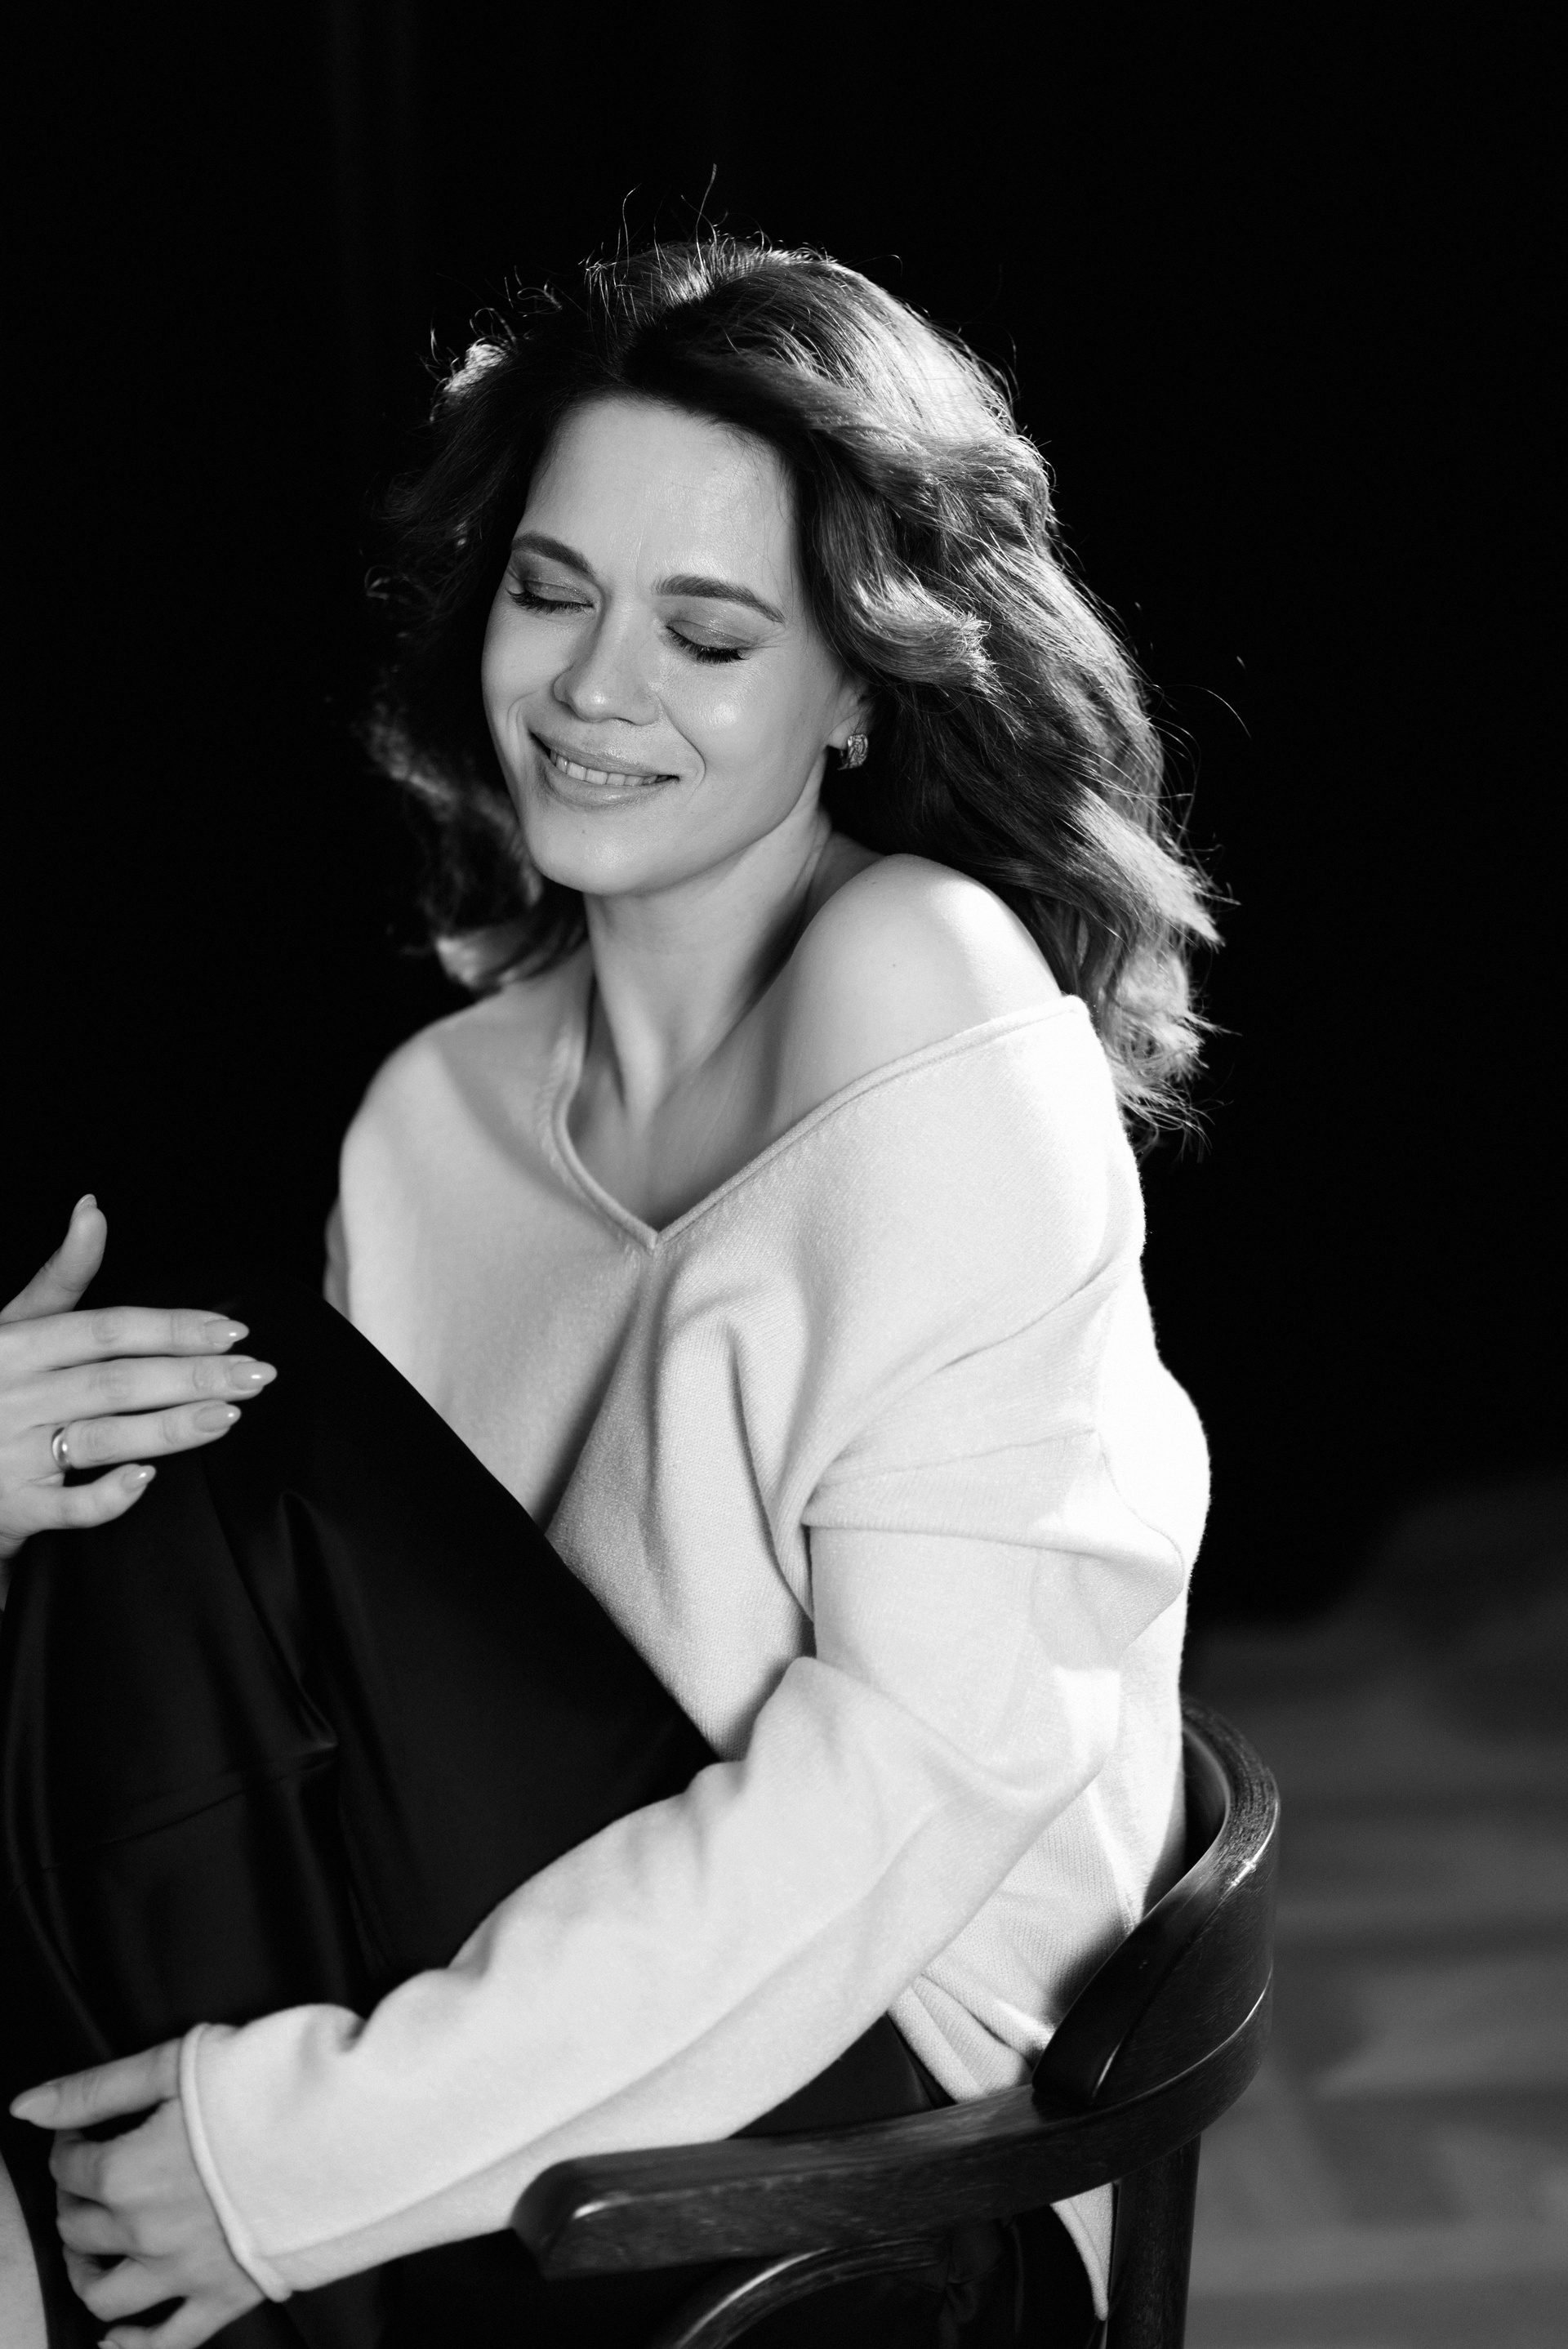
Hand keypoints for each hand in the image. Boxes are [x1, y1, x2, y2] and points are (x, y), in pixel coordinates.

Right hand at [0, 1198, 276, 1567]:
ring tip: (228, 1414)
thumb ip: (61, 1274)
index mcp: (18, 1345)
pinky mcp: (15, 1506)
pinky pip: (68, 1507)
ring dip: (170, 1426)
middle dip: (193, 1376)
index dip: (173, 1329)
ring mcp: (13, 1452)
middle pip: (117, 1381)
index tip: (233, 1330)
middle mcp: (16, 1395)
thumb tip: (93, 1208)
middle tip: (256, 1373)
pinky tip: (146, 1479)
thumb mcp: (14, 1325)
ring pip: (103, 1437)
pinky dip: (107, 1496)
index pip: (108, 1330)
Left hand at [10, 2041, 263, 2347]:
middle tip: (95, 2176)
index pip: (70, 2166)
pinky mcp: (223, 2296)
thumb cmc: (267, 2083)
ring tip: (95, 2249)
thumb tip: (27, 2108)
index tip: (87, 2132)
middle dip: (76, 2199)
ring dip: (86, 2272)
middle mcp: (145, 2231)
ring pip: (103, 2293)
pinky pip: (163, 2342)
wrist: (350, 2125)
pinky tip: (114, 2339)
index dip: (71, 2144)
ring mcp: (183, 2271)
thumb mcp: (176, 2063)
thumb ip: (96, 2089)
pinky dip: (129, 2347)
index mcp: (128, 2171)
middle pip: (78, 2228)